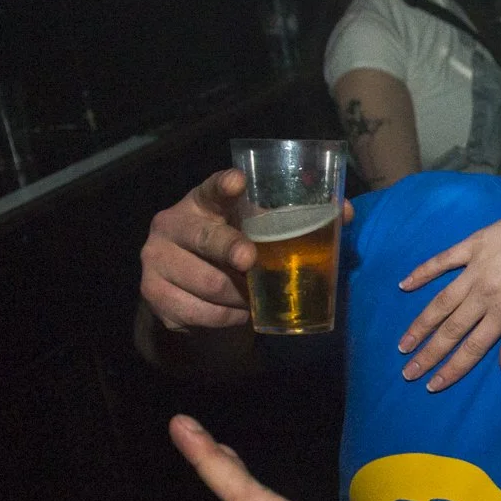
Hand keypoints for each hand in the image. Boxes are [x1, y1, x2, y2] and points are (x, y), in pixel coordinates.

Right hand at [140, 170, 354, 329]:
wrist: (186, 292)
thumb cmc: (231, 251)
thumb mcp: (252, 233)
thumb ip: (291, 221)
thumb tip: (345, 212)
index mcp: (201, 204)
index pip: (210, 190)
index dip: (223, 186)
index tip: (238, 183)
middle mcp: (172, 225)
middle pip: (203, 238)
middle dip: (229, 249)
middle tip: (249, 260)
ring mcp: (157, 260)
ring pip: (207, 283)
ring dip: (237, 296)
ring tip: (252, 298)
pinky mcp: (155, 294)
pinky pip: (199, 313)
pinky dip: (225, 318)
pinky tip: (236, 315)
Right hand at [396, 197, 500, 388]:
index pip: (472, 349)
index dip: (451, 369)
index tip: (432, 384)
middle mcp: (484, 294)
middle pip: (450, 331)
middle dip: (428, 354)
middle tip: (407, 372)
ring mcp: (475, 269)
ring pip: (440, 302)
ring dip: (420, 325)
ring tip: (403, 344)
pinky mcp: (472, 245)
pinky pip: (441, 261)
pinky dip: (422, 272)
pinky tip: (404, 285)